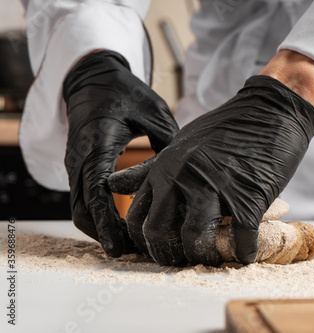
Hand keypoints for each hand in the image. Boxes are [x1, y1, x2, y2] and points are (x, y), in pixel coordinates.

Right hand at [63, 50, 178, 256]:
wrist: (92, 78)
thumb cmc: (124, 92)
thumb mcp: (153, 112)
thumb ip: (168, 144)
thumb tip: (191, 175)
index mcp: (97, 145)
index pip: (97, 194)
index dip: (108, 224)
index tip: (121, 247)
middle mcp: (79, 158)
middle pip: (83, 210)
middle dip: (105, 235)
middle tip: (132, 252)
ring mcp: (75, 163)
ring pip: (79, 209)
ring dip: (100, 228)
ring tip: (129, 244)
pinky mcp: (78, 165)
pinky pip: (81, 199)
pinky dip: (97, 216)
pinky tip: (120, 224)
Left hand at [111, 75, 313, 265]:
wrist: (270, 110)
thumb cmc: (226, 129)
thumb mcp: (180, 144)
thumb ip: (148, 169)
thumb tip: (113, 184)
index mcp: (164, 168)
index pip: (137, 219)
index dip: (146, 243)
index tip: (163, 249)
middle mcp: (183, 178)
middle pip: (159, 234)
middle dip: (170, 256)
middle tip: (186, 258)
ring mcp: (215, 186)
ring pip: (193, 240)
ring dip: (205, 256)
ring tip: (216, 255)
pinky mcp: (247, 196)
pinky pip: (239, 238)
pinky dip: (242, 252)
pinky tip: (245, 251)